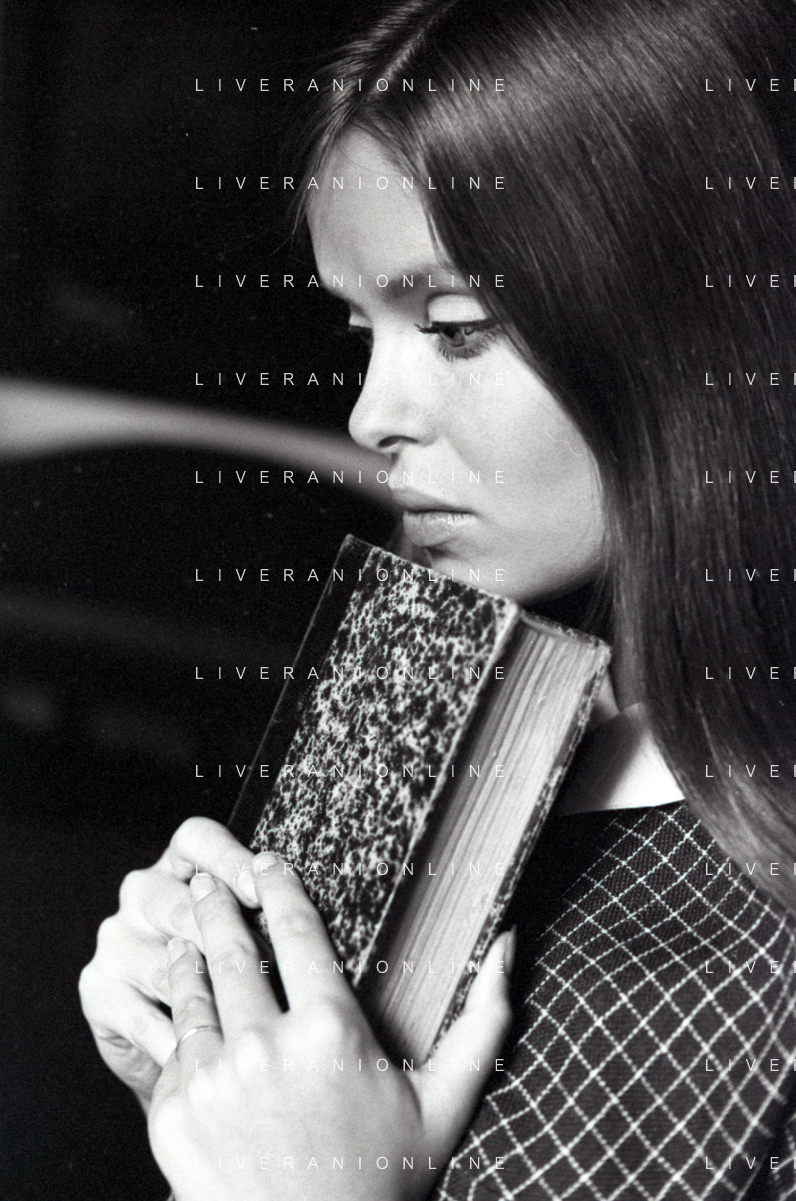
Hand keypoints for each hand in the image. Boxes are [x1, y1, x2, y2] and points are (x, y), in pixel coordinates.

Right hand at [79, 818, 258, 1107]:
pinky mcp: (99, 990)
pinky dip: (182, 1040)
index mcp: (181, 865)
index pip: (198, 839)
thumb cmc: (233, 982)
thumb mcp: (248, 938)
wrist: (187, 1060)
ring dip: (209, 993)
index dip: (229, 858)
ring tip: (250, 1020)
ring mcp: (117, 939)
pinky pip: (145, 1015)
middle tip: (270, 966)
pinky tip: (214, 1057)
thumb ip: (266, 920)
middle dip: (227, 934)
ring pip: (167, 961)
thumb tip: (312, 924)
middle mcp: (143, 892)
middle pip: (181, 901)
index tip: (264, 887)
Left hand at [148, 853, 514, 1200]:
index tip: (269, 862)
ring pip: (194, 990)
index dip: (280, 887)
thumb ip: (482, 1019)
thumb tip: (508, 944)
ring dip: (188, 951)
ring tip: (185, 928)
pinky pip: (174, 1043)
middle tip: (207, 879)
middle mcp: (266, 1047)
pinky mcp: (174, 1112)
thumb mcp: (444, 1102)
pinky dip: (177, 1013)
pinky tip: (180, 995)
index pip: (297, 931)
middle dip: (217, 905)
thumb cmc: (379, 1180)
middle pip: (232, 948)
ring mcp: (214, 1080)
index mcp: (331, 1031)